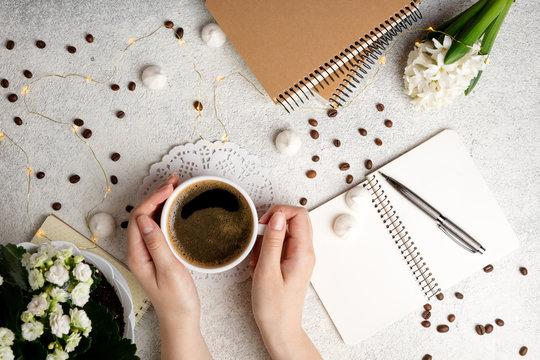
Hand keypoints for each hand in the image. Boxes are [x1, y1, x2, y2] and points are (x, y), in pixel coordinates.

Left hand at [125, 174, 210, 359]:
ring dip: (161, 202)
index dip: (153, 198)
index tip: (170, 188)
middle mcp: (139, 251)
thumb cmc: (176, 300)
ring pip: (150, 219)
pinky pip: (158, 227)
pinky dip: (166, 213)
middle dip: (156, 194)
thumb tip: (144, 220)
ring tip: (176, 188)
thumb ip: (157, 245)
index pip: (139, 217)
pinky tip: (176, 208)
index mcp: (137, 254)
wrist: (181, 319)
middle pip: (142, 215)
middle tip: (174, 181)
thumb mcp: (169, 271)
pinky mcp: (157, 254)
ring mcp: (148, 252)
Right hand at [250, 205, 320, 359]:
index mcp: (303, 252)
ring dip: (266, 241)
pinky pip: (279, 246)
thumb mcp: (267, 271)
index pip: (299, 214)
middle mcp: (305, 252)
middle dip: (272, 225)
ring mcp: (299, 257)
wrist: (280, 329)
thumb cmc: (274, 307)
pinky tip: (259, 267)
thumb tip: (278, 216)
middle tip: (258, 240)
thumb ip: (273, 241)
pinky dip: (266, 252)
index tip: (264, 223)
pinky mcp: (291, 263)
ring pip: (283, 233)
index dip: (280, 212)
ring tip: (258, 261)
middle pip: (293, 221)